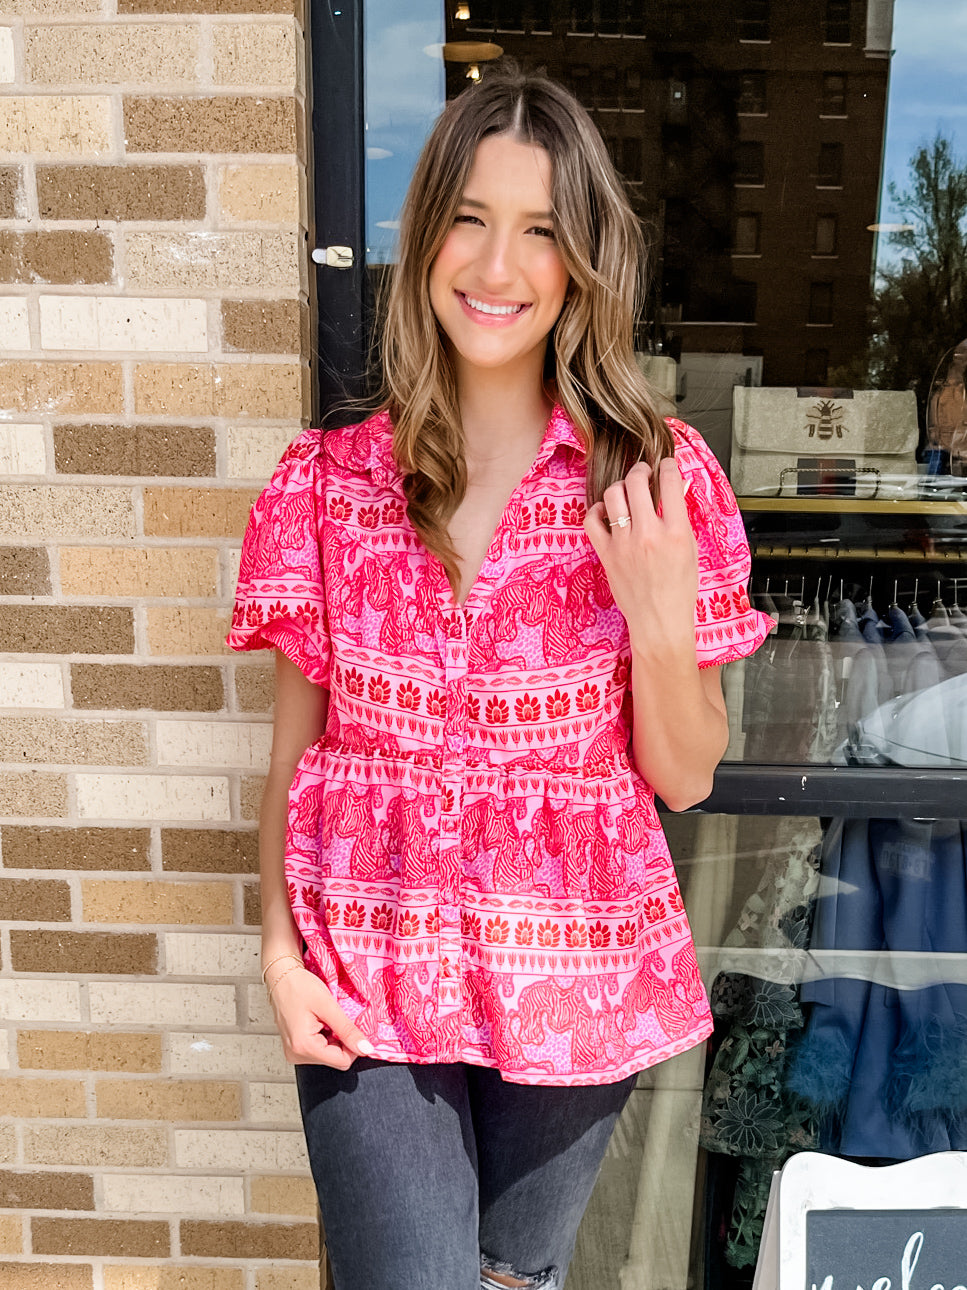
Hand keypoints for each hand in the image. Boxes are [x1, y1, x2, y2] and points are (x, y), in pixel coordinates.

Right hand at [267, 965, 374, 1068]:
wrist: (281, 977)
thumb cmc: (299, 986)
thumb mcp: (328, 1006)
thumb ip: (347, 1030)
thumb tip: (366, 1049)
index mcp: (303, 1047)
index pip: (342, 1061)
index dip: (354, 1045)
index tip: (354, 1026)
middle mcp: (296, 1055)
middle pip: (335, 1058)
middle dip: (343, 1039)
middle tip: (336, 1017)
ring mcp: (295, 1053)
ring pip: (329, 1054)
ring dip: (335, 1037)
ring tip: (325, 1017)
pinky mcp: (296, 1048)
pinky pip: (320, 1049)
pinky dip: (326, 1036)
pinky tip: (320, 1021)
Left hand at [583, 457, 697, 655]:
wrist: (659, 622)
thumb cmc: (678, 591)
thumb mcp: (691, 551)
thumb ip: (681, 519)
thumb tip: (676, 491)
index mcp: (676, 533)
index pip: (671, 482)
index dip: (668, 466)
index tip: (666, 465)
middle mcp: (648, 535)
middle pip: (637, 482)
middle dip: (641, 470)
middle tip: (644, 473)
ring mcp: (624, 544)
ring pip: (614, 495)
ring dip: (621, 486)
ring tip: (627, 490)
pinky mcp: (606, 554)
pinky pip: (592, 520)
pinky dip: (598, 509)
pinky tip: (607, 511)